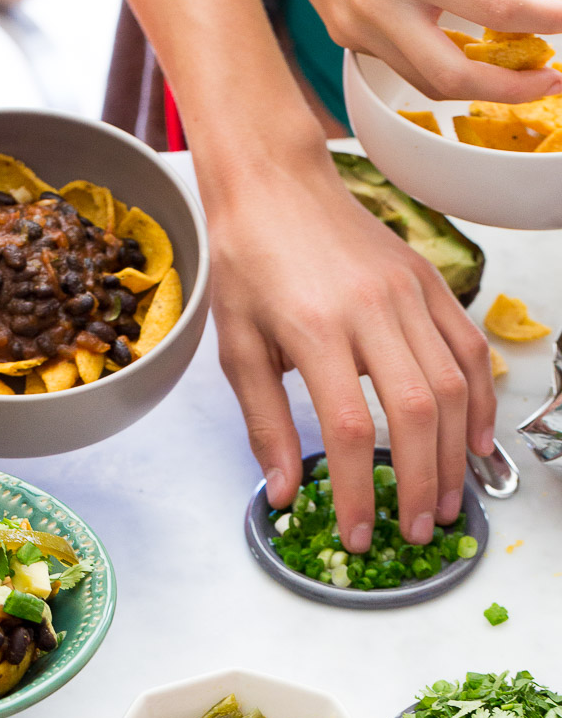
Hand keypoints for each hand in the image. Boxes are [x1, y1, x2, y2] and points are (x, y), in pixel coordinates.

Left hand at [210, 150, 494, 549]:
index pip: (350, 427)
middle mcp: (371, 310)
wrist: (275, 184)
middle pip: (415, 412)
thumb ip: (264, 423)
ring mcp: (409, 293)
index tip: (358, 533)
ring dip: (455, 453)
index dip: (358, 490)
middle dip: (420, 483)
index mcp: (315, 329)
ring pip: (452, 384)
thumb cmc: (249, 264)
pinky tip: (474, 441)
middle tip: (415, 532)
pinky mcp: (429, 283)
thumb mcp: (237, 348)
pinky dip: (479, 399)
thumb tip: (283, 491)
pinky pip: (469, 347)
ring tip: (447, 502)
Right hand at [281, 0, 561, 101]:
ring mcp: (357, 32)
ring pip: (427, 82)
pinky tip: (461, 53)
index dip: (539, 21)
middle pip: (453, 76)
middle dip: (506, 88)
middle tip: (546, 80)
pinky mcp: (347, 40)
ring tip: (513, 75)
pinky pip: (401, 64)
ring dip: (475, 86)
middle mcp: (379, 10)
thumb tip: (508, 4)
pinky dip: (438, 65)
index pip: (492, 8)